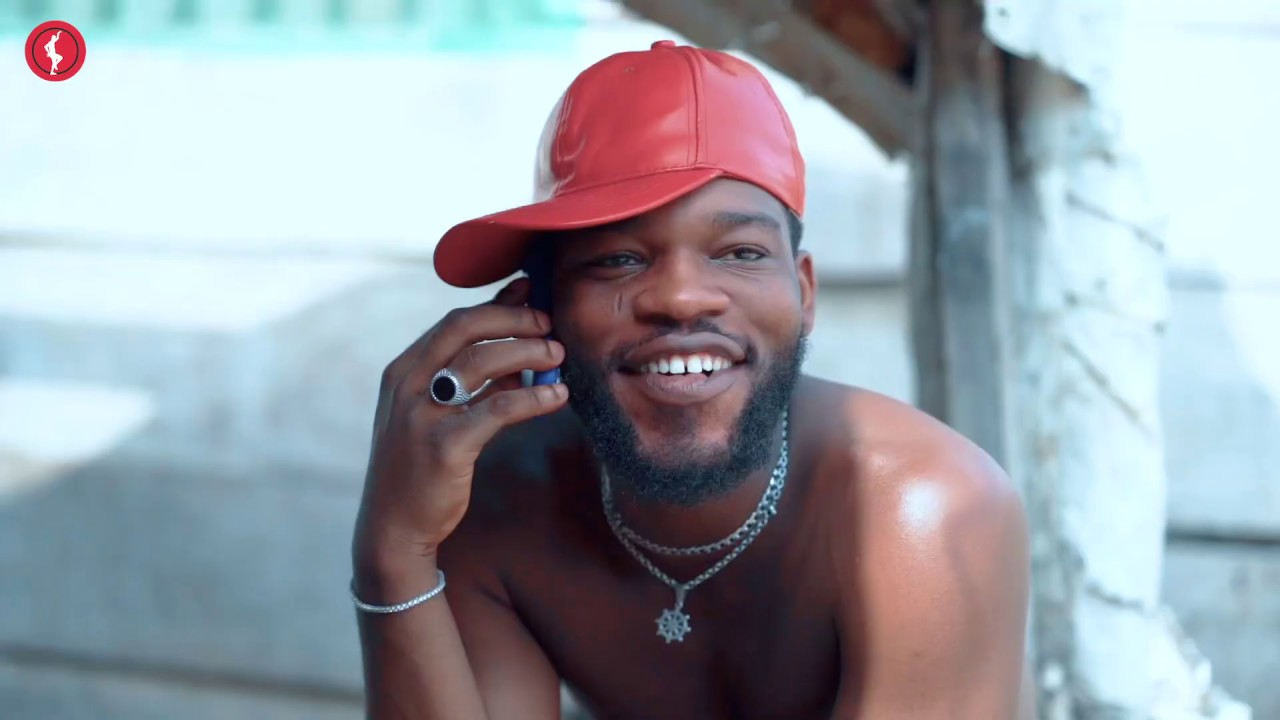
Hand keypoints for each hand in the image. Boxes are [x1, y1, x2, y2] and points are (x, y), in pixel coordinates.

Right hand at [352, 278, 566, 573]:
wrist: (392, 527)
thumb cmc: (420, 468)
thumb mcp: (437, 415)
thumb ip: (472, 382)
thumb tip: (522, 350)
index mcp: (402, 371)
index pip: (454, 321)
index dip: (498, 304)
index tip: (533, 295)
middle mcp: (406, 384)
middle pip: (466, 328)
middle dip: (515, 319)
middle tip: (551, 326)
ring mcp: (421, 413)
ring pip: (483, 361)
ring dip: (528, 352)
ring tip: (559, 356)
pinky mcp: (444, 445)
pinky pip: (498, 409)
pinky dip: (534, 397)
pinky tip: (558, 397)